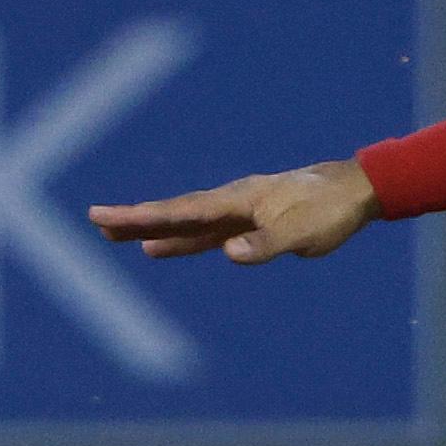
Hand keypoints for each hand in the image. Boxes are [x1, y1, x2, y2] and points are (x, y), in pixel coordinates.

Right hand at [84, 159, 377, 263]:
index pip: (181, 211)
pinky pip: (200, 233)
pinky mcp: (242, 225)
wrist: (350, 192)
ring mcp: (233, 213)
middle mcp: (228, 203)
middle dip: (133, 218)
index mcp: (236, 200)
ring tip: (111, 234)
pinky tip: (156, 248)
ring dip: (148, 229)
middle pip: (172, 213)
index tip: (109, 215)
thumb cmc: (328, 211)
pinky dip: (176, 240)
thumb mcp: (303, 232)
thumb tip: (228, 253)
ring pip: (182, 223)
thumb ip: (266, 243)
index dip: (144, 216)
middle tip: (94, 219)